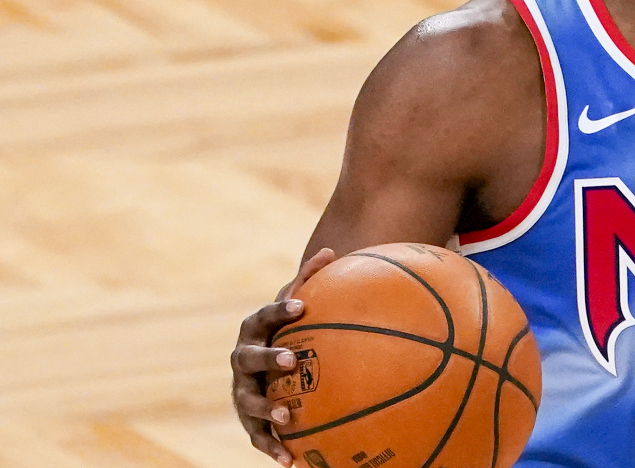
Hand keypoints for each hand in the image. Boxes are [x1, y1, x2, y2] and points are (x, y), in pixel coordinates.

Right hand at [230, 248, 336, 465]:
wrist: (263, 366)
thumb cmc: (286, 330)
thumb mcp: (295, 306)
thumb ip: (309, 281)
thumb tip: (330, 250)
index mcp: (255, 330)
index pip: (264, 316)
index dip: (280, 309)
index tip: (303, 305)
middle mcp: (242, 359)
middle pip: (248, 358)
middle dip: (268, 358)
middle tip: (292, 359)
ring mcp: (242, 390)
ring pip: (248, 401)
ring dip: (265, 409)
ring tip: (286, 416)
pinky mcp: (247, 419)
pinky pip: (256, 436)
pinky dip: (271, 447)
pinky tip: (290, 460)